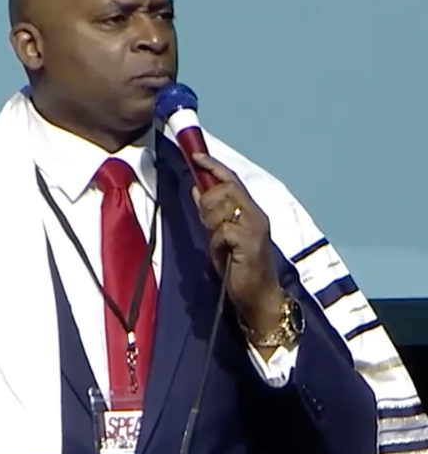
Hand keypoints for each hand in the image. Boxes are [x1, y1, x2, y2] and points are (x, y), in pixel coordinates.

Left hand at [189, 153, 283, 335]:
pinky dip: (216, 242)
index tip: (195, 156)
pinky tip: (223, 254)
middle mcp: (256, 215)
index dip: (213, 166)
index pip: (232, 180)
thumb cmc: (239, 267)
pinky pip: (222, 231)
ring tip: (218, 243)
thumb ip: (211, 212)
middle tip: (208, 225)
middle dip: (207, 203)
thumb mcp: (221, 235)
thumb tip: (197, 187)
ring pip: (221, 208)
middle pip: (224, 190)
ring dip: (211, 224)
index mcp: (251, 211)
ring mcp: (255, 228)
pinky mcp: (249, 243)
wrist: (258, 297)